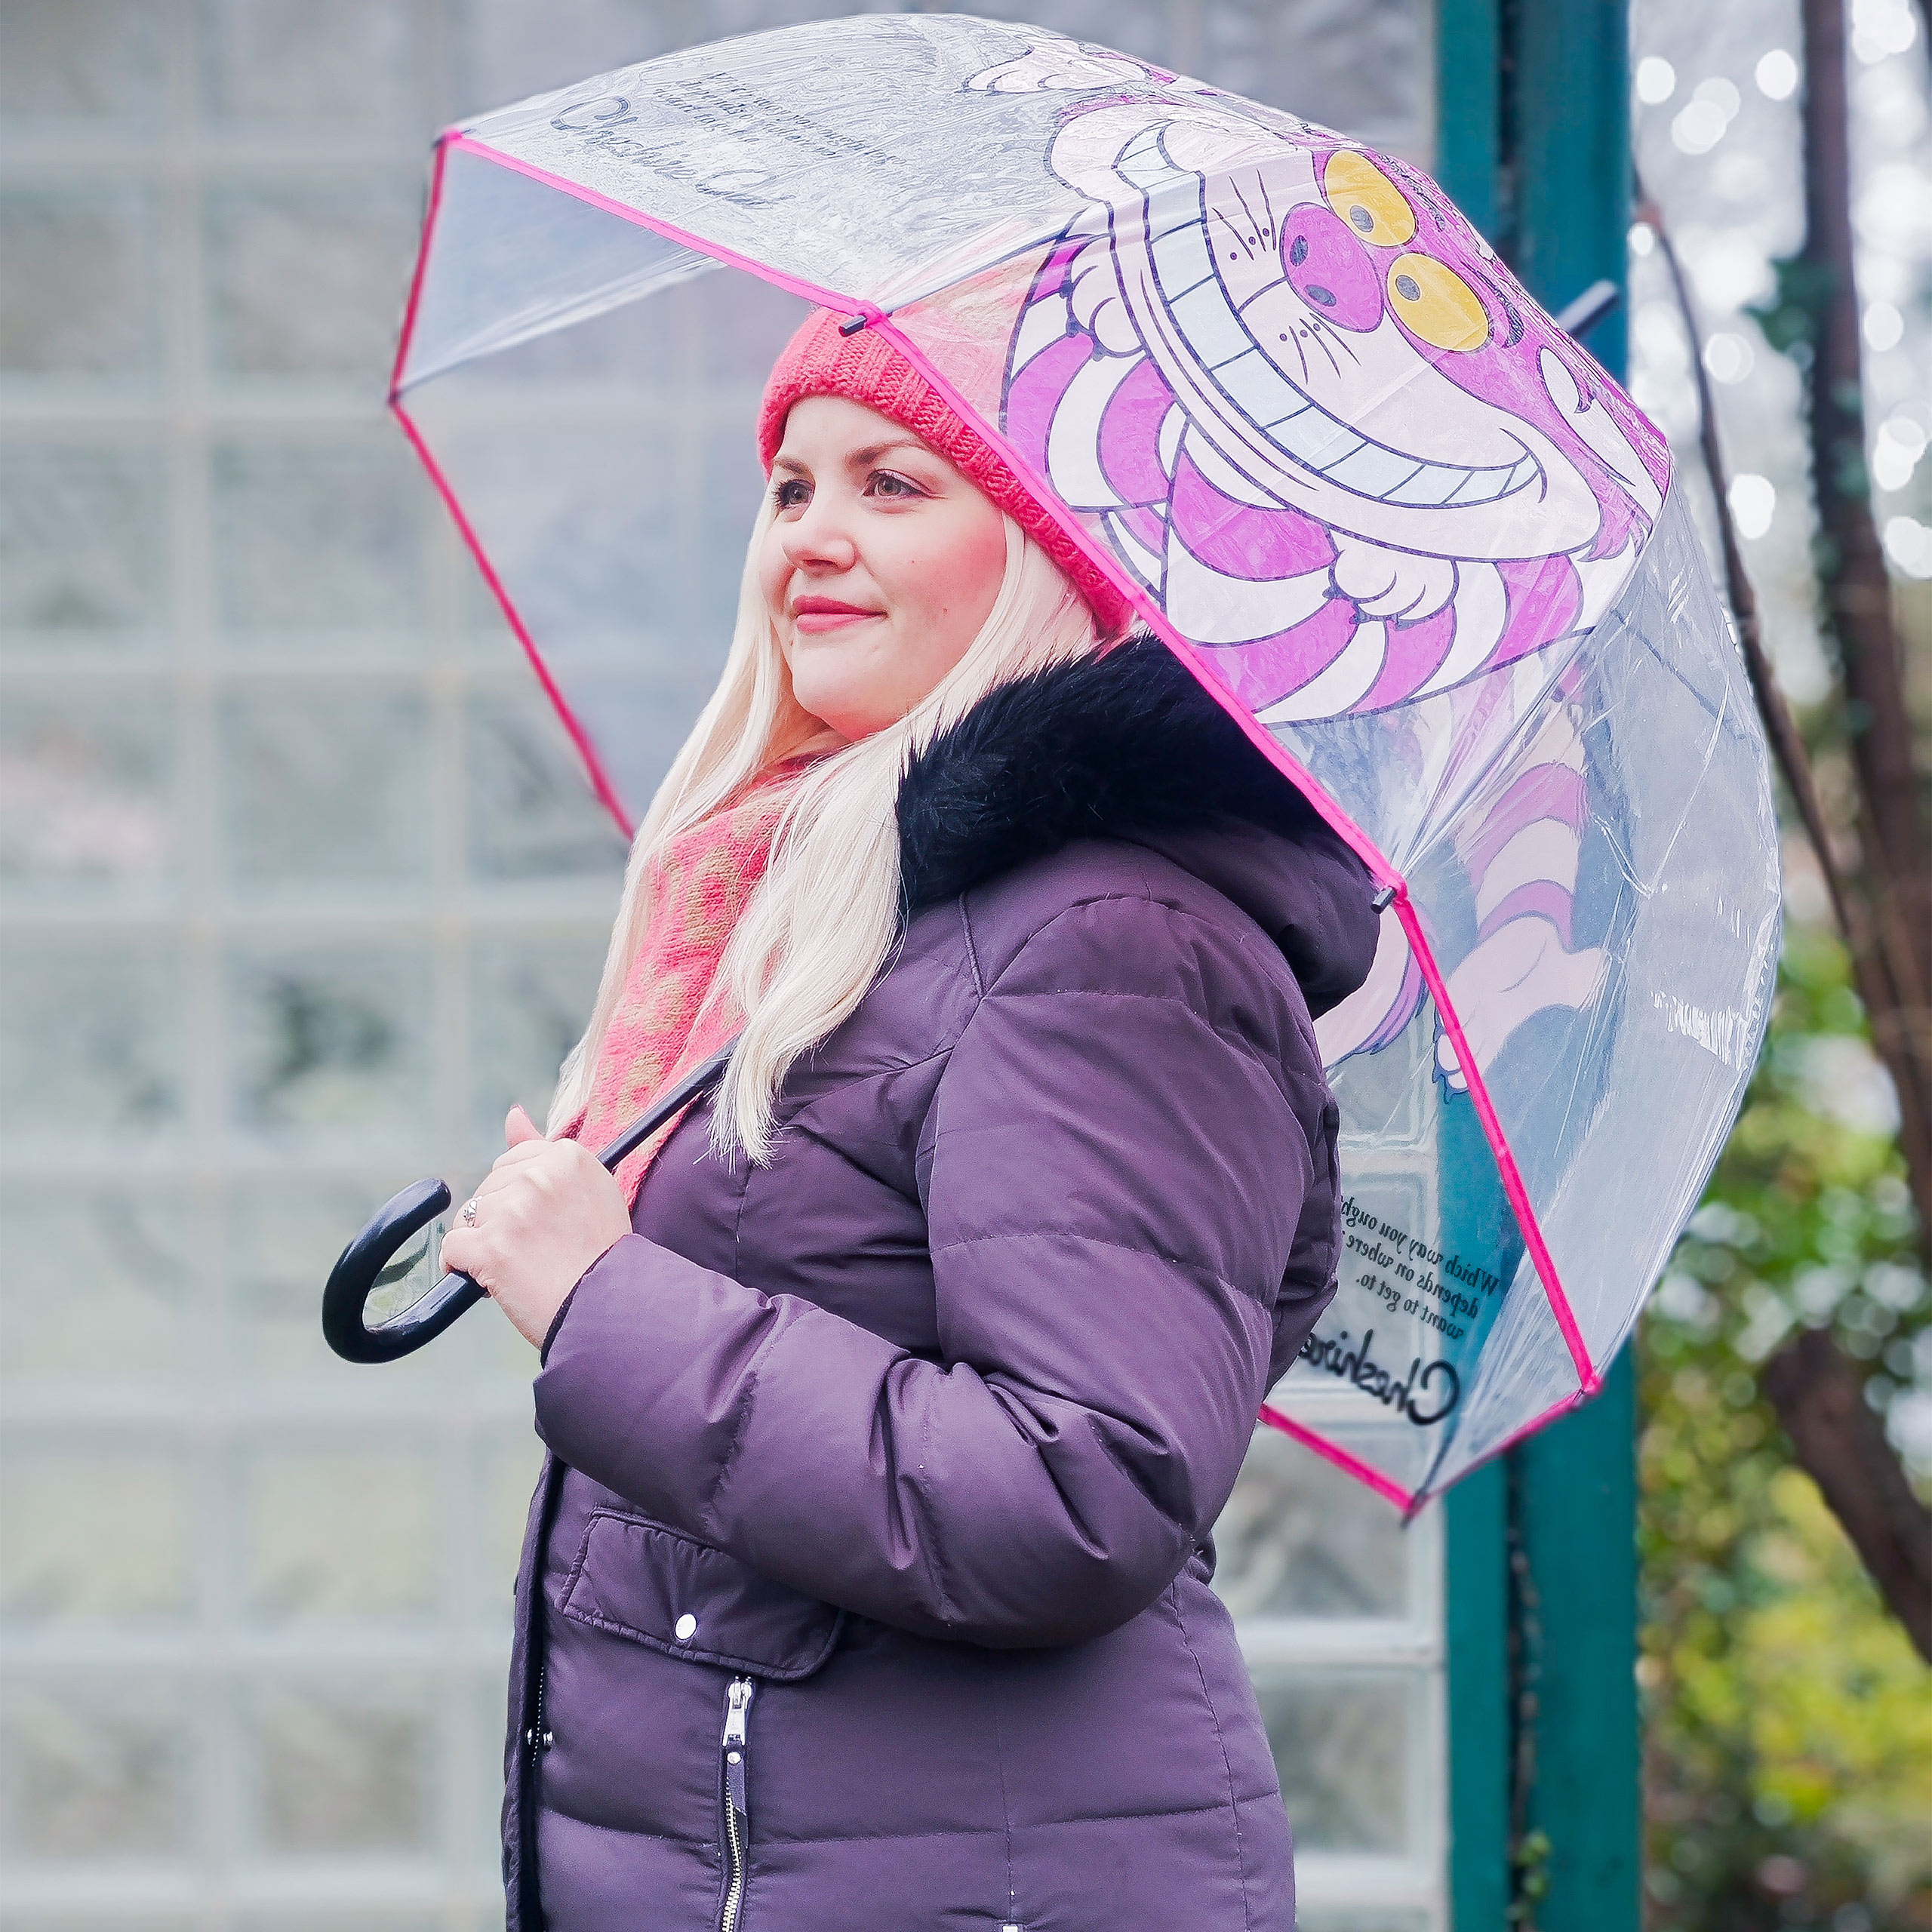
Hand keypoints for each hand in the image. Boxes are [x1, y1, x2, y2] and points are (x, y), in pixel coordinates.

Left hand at [437, 1107, 633, 1349]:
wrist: (609, 1309)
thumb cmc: (603, 1256)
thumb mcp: (589, 1190)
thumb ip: (545, 1149)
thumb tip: (512, 1114)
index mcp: (568, 1157)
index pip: (516, 1160)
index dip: (521, 1195)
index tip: (538, 1220)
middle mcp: (539, 1176)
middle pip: (490, 1188)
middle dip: (501, 1218)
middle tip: (536, 1249)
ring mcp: (512, 1210)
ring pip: (469, 1218)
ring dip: (484, 1244)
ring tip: (519, 1266)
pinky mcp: (489, 1247)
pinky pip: (452, 1248)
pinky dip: (461, 1267)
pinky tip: (486, 1279)